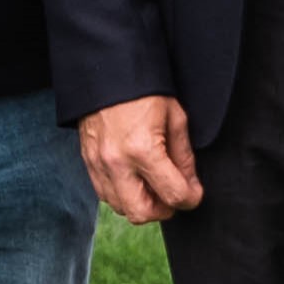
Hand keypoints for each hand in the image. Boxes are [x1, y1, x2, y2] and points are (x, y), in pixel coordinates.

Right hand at [80, 96, 204, 224]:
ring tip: (153, 185)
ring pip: (121, 208)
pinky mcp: (88, 161)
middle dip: (163, 210)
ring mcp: (98, 164)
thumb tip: (190, 184)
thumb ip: (183, 156)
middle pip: (142, 213)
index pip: (173, 195)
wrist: (106, 70)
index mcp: (143, 149)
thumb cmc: (144, 89)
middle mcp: (117, 162)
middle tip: (173, 195)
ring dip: (140, 204)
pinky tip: (134, 178)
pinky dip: (122, 195)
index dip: (191, 199)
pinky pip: (105, 195)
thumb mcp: (175, 117)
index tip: (195, 193)